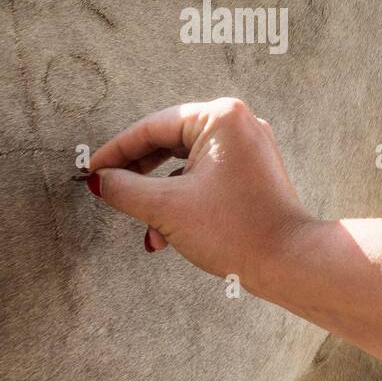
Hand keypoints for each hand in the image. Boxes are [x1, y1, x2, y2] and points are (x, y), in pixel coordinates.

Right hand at [86, 98, 315, 289]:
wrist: (290, 263)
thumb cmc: (235, 231)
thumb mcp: (166, 208)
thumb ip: (124, 189)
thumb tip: (98, 181)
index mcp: (220, 117)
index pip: (152, 127)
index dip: (116, 152)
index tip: (91, 171)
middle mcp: (238, 124)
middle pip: (170, 143)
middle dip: (139, 176)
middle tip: (108, 191)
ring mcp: (249, 148)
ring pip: (186, 164)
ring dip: (161, 197)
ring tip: (146, 229)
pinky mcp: (253, 173)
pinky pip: (206, 178)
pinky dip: (184, 201)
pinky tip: (166, 236)